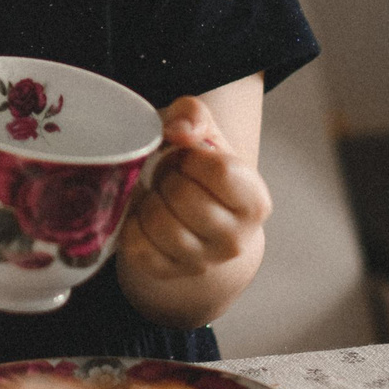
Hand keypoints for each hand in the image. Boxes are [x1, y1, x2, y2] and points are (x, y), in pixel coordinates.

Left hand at [119, 96, 272, 284]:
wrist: (197, 217)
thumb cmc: (201, 171)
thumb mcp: (205, 133)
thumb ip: (195, 116)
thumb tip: (179, 132)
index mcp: (255, 202)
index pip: (219, 171)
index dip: (194, 156)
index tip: (191, 158)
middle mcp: (235, 240)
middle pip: (183, 195)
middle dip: (169, 176)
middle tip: (172, 177)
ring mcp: (202, 262)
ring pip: (159, 222)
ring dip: (151, 200)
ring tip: (162, 195)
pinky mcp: (168, 272)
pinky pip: (137, 246)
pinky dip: (133, 225)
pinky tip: (146, 215)